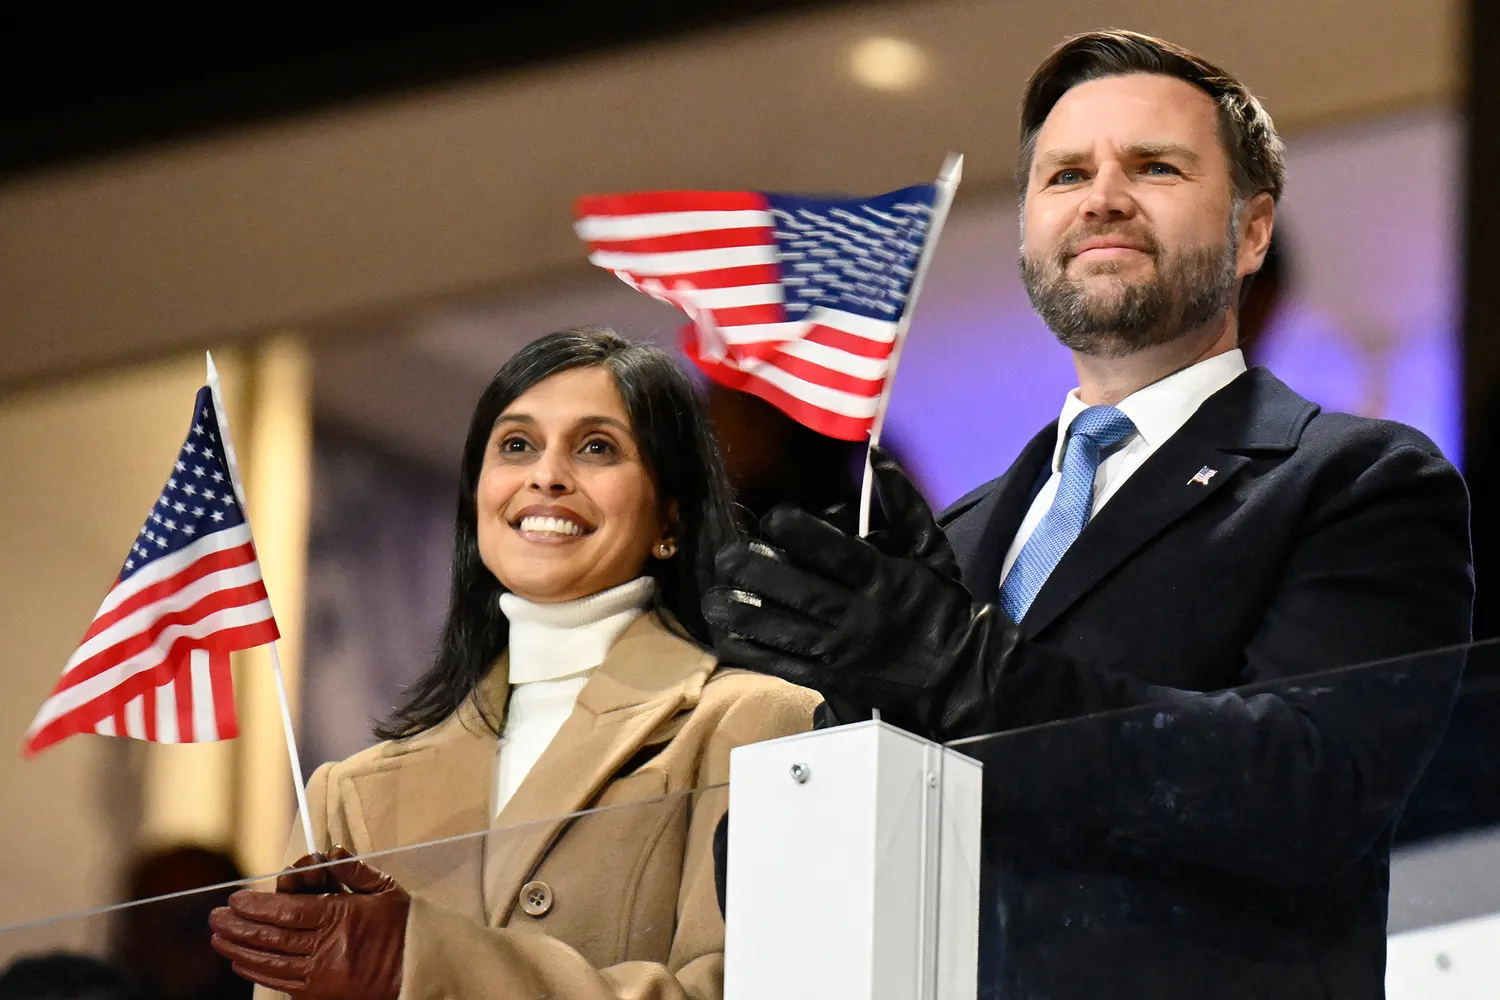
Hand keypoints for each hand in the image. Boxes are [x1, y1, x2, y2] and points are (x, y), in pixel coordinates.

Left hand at [210, 846, 409, 999]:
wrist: (418, 970)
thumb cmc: (403, 927)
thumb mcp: (386, 889)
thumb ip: (355, 870)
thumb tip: (332, 851)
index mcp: (342, 917)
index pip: (289, 910)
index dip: (258, 905)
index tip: (235, 898)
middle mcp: (328, 947)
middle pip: (272, 936)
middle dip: (239, 926)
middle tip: (215, 917)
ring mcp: (321, 974)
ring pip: (270, 961)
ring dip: (240, 950)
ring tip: (219, 939)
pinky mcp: (319, 994)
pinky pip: (280, 983)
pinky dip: (257, 972)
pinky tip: (240, 963)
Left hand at [703, 447, 1011, 741]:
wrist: (958, 675)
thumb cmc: (942, 606)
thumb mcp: (932, 549)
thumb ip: (904, 501)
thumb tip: (876, 455)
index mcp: (880, 578)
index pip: (833, 552)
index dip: (798, 533)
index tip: (774, 519)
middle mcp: (856, 614)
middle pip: (798, 591)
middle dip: (755, 573)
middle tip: (726, 555)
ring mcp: (840, 650)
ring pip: (783, 630)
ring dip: (743, 614)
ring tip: (712, 598)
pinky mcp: (830, 678)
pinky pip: (783, 665)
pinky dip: (752, 651)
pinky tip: (726, 635)